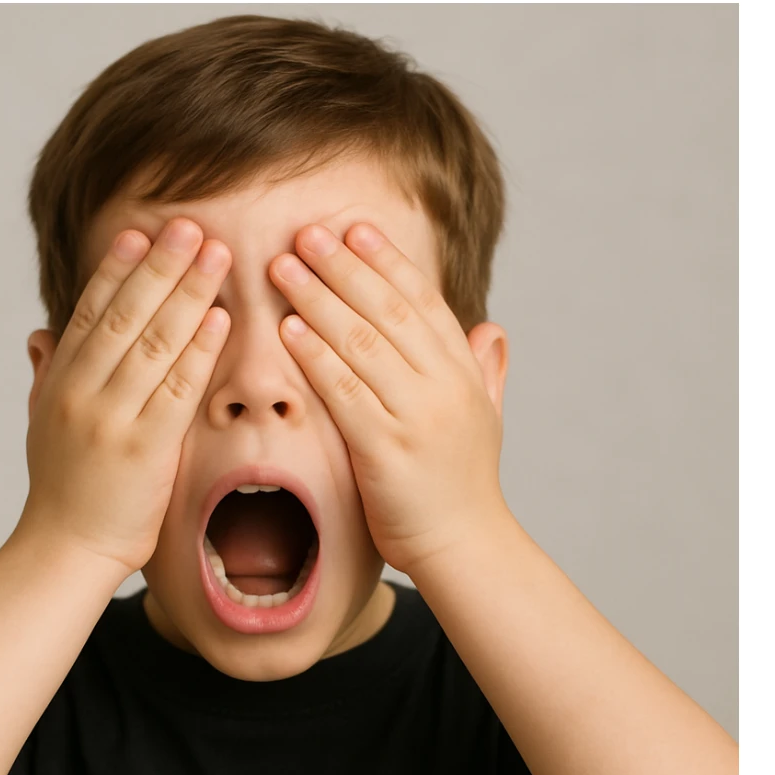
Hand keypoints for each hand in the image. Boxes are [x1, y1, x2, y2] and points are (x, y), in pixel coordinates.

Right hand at [17, 218, 231, 576]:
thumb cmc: (62, 487)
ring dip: (187, 294)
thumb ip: (46, 374)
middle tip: (189, 224)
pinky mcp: (144, 449)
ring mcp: (112, 419)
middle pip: (124, 315)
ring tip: (213, 254)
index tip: (140, 231)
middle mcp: (82, 392)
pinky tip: (220, 318)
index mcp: (59, 381)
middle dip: (160, 266)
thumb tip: (40, 333)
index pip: (90, 312)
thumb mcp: (42, 422)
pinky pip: (177, 389)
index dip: (116, 268)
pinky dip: (199, 350)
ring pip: (153, 343)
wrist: (65, 549)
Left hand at [269, 222, 508, 574]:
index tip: (354, 228)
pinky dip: (316, 357)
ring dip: (319, 300)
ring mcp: (417, 416)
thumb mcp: (486, 417)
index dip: (387, 261)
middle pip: (389, 311)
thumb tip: (490, 329)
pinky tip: (288, 330)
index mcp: (463, 372)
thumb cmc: (464, 482)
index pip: (423, 301)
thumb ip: (486, 369)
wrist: (465, 546)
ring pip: (363, 343)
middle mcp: (444, 385)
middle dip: (344, 267)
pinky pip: (345, 392)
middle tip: (306, 233)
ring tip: (284, 267)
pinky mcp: (387, 449)